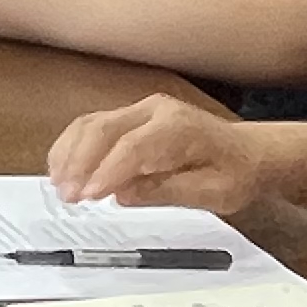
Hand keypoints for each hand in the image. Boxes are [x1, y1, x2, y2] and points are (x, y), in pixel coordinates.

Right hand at [45, 95, 267, 214]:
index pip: (133, 146)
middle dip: (79, 162)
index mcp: (178, 127)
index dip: (107, 171)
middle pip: (103, 128)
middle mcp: (154, 110)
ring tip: (58, 185)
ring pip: (91, 123)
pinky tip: (62, 170)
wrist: (248, 153)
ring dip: (69, 154)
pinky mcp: (129, 118)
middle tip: (66, 196)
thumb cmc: (234, 175)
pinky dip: (72, 147)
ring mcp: (139, 110)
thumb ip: (168, 191)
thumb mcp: (214, 193)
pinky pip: (92, 126)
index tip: (88, 197)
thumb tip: (122, 195)